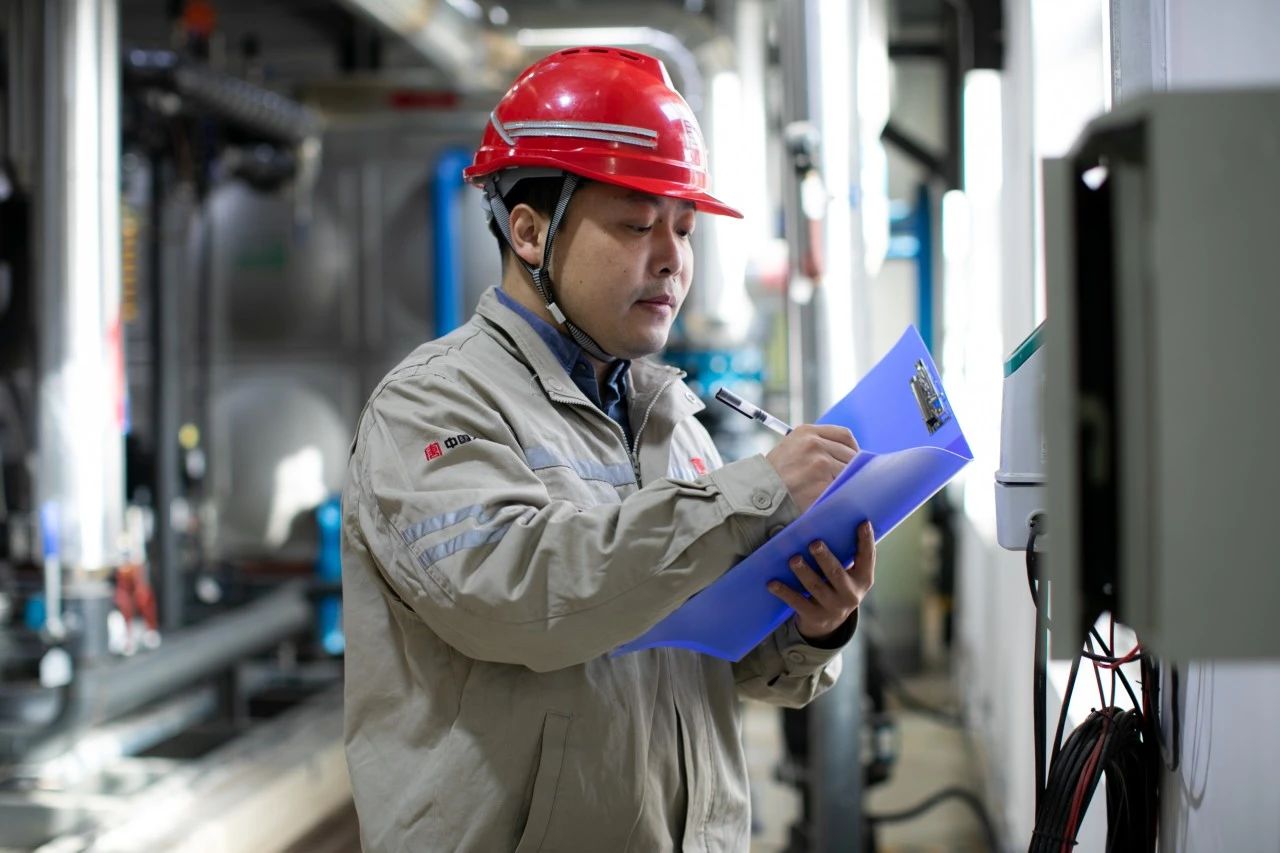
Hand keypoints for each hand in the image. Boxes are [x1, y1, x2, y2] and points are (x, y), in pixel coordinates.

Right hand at [764, 424, 858, 512]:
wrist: (757, 495)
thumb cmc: (774, 476)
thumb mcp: (791, 449)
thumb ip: (814, 446)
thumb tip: (847, 455)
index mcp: (807, 432)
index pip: (844, 435)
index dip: (853, 449)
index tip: (853, 460)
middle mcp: (814, 444)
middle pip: (850, 454)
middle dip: (851, 469)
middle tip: (847, 481)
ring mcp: (819, 464)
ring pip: (848, 473)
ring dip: (846, 483)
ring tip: (836, 491)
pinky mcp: (822, 484)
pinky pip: (842, 488)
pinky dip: (840, 495)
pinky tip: (833, 499)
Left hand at [768, 521, 875, 644]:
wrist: (831, 624)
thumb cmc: (837, 586)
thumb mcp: (847, 574)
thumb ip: (843, 554)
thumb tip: (824, 523)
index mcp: (862, 580)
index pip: (867, 558)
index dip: (866, 541)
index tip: (863, 523)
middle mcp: (851, 595)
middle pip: (836, 573)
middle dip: (825, 558)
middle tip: (814, 543)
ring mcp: (833, 607)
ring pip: (815, 587)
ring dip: (803, 572)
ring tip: (793, 559)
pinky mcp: (814, 616)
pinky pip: (797, 602)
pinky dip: (784, 592)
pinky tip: (772, 583)